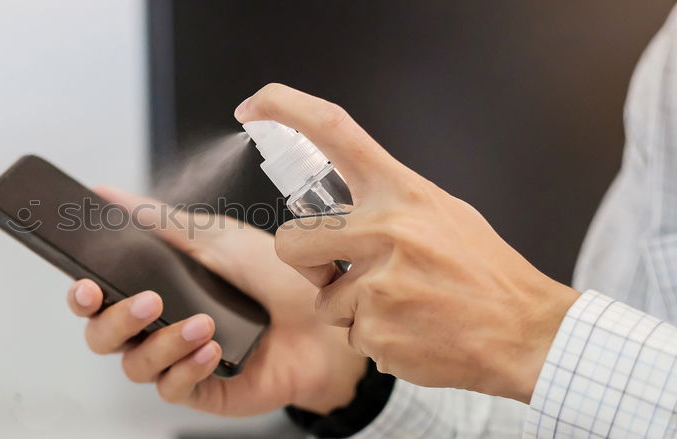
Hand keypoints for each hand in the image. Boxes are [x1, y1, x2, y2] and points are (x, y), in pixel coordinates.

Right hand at [65, 187, 367, 416]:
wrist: (326, 319)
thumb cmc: (273, 277)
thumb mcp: (216, 237)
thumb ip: (158, 220)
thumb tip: (108, 194)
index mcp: (154, 287)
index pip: (99, 296)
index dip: (82, 294)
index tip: (86, 283)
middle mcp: (158, 326)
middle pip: (103, 335)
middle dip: (116, 320)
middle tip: (148, 300)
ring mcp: (178, 360)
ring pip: (135, 365)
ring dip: (164, 342)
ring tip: (201, 322)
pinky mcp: (203, 389)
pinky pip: (173, 388)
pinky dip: (189, 367)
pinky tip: (213, 349)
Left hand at [235, 83, 580, 402]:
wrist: (526, 333)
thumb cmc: (483, 271)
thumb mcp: (442, 212)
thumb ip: (386, 203)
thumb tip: (337, 205)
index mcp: (401, 193)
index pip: (333, 130)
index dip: (285, 107)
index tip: (254, 104)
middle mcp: (386, 231)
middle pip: (290, 241)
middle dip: (306, 262)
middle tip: (337, 269)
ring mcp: (379, 285)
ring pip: (322, 300)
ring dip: (350, 308)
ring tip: (403, 305)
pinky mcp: (376, 332)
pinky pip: (348, 335)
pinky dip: (372, 337)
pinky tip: (412, 330)